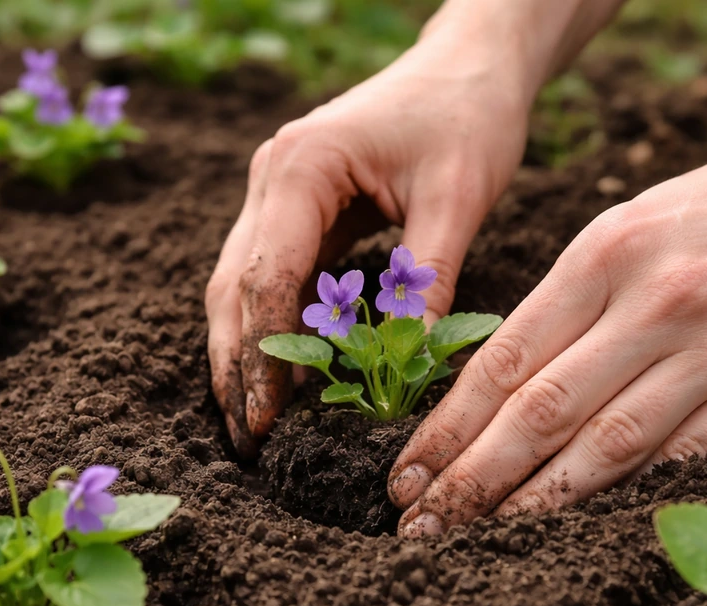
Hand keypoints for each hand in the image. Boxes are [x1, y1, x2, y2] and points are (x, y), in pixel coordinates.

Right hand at [205, 33, 530, 456]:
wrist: (471, 63)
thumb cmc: (467, 113)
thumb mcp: (459, 196)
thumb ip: (427, 280)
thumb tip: (408, 368)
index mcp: (301, 166)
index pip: (267, 276)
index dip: (265, 355)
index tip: (269, 419)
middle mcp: (272, 179)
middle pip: (235, 288)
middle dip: (237, 367)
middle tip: (249, 440)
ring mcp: (278, 194)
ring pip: (243, 287)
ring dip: (244, 354)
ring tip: (253, 423)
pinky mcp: (299, 209)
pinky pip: (274, 278)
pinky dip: (273, 328)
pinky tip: (283, 375)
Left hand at [389, 110, 706, 536]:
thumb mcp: (626, 225)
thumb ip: (566, 300)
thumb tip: (498, 385)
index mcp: (605, 253)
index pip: (506, 359)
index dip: (448, 426)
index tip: (406, 471)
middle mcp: (655, 304)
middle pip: (543, 411)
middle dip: (472, 477)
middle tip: (421, 523)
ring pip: (608, 446)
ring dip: (535, 502)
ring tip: (478, 538)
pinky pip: (683, 458)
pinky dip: (623, 496)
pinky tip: (574, 526)